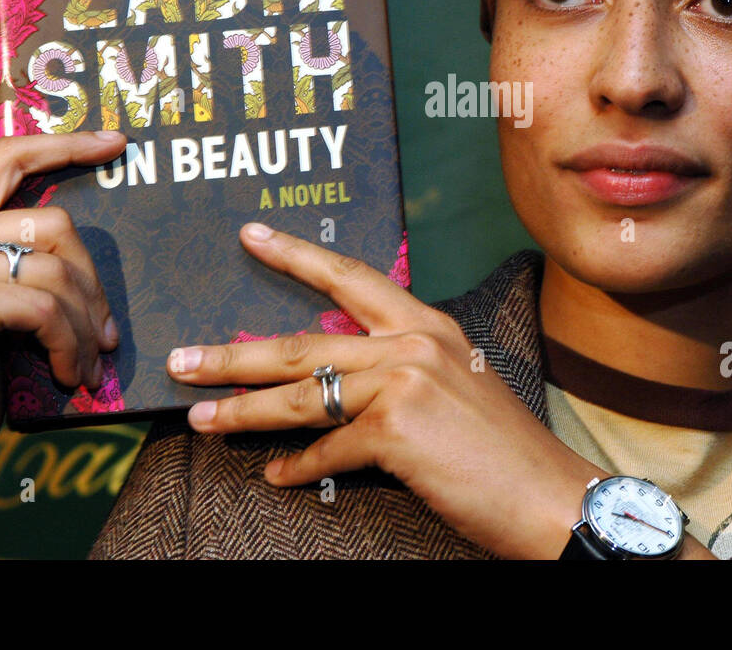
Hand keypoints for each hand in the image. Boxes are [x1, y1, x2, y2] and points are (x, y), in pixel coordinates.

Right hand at [0, 131, 126, 512]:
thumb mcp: (4, 309)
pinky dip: (71, 344)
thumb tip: (94, 250)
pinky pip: (47, 306)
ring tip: (90, 362)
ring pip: (57, 269)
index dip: (64, 144)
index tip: (115, 142)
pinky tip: (71, 375)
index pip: (6, 158)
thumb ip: (27, 265)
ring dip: (87, 324)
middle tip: (106, 333)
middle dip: (94, 282)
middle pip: (55, 222)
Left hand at [165, 221, 610, 558]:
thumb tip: (331, 380)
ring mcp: (404, 383)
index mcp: (427, 323)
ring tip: (200, 419)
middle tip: (182, 360)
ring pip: (299, 394)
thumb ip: (397, 369)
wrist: (549, 495)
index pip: (349, 278)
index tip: (249, 235)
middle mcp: (413, 342)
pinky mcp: (397, 430)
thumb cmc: (501, 448)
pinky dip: (296, 466)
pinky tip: (275, 474)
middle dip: (232, 353)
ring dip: (241, 411)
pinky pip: (326, 449)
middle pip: (301, 342)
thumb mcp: (454, 384)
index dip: (294, 255)